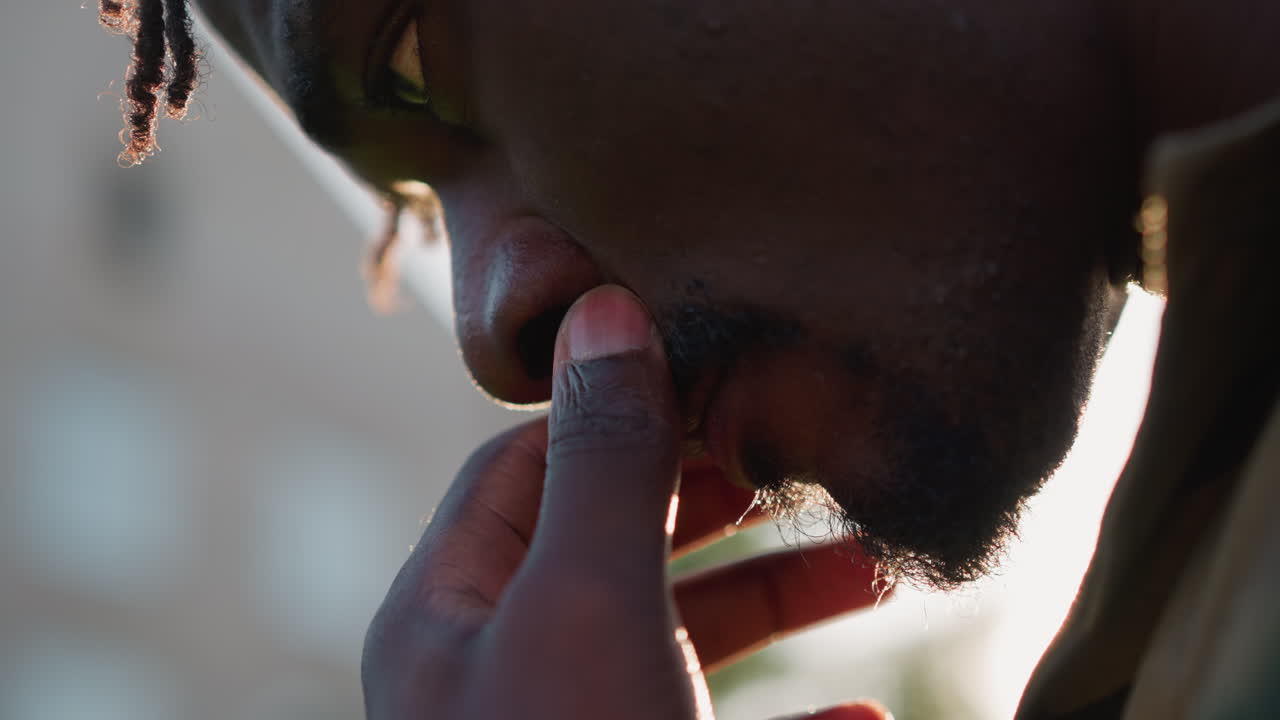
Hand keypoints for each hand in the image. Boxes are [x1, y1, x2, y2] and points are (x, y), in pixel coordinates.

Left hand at [362, 286, 889, 718]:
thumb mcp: (585, 604)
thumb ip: (605, 462)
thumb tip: (609, 311)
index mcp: (452, 610)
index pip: (527, 463)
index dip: (621, 410)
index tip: (722, 377)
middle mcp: (502, 668)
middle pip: (620, 547)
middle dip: (723, 501)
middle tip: (812, 458)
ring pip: (683, 642)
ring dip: (780, 599)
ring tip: (873, 561)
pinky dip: (797, 716)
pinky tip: (866, 714)